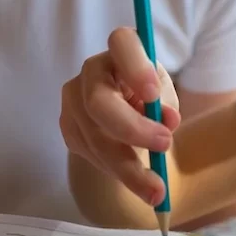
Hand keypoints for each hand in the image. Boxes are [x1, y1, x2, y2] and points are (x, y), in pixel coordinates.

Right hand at [60, 28, 180, 205]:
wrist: (128, 110)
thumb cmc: (149, 95)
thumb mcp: (165, 95)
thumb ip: (166, 105)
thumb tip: (167, 121)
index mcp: (122, 49)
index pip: (122, 44)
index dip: (135, 68)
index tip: (153, 94)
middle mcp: (92, 71)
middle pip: (99, 102)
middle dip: (132, 130)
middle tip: (165, 146)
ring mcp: (73, 99)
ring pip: (94, 137)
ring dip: (127, 167)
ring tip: (156, 190)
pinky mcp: (68, 127)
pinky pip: (90, 153)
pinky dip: (115, 170)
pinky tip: (134, 178)